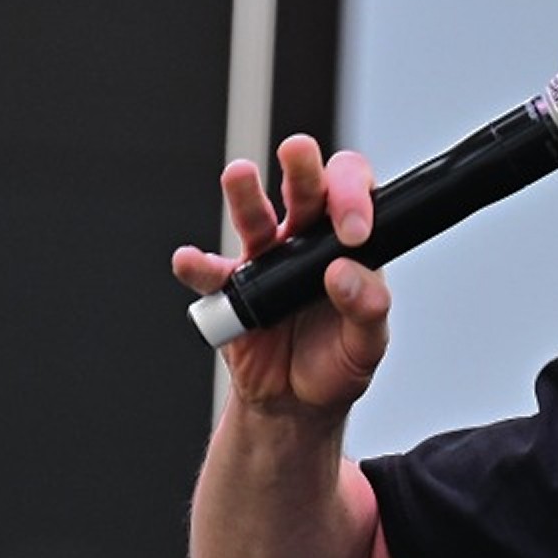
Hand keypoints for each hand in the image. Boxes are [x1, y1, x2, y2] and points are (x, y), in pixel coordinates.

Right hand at [171, 133, 390, 413]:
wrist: (295, 404)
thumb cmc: (336, 362)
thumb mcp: (367, 344)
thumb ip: (367, 309)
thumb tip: (343, 274)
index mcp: (346, 244)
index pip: (353, 196)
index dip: (353, 197)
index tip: (353, 231)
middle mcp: (305, 241)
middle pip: (304, 188)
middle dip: (303, 167)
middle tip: (299, 153)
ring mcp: (265, 261)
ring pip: (254, 218)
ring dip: (245, 195)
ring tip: (239, 175)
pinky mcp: (232, 291)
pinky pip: (211, 274)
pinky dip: (197, 266)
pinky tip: (190, 260)